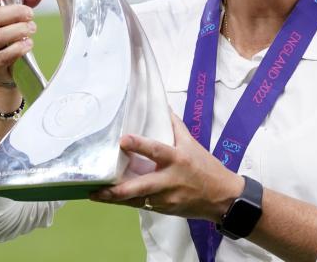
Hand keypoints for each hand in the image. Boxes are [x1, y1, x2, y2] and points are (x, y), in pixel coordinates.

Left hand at [90, 114, 243, 222]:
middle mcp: (170, 180)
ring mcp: (166, 199)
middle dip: (117, 190)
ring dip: (115, 198)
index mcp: (177, 159)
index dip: (139, 145)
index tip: (122, 140)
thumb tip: (162, 106)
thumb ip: (175, 126)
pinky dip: (126, 202)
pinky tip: (110, 199)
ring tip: (94, 194)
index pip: (156, 150)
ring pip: (136, 200)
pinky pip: (141, 205)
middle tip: (97, 187)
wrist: (222, 197)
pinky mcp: (163, 210)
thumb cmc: (206, 168)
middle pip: (140, 186)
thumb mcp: (193, 144)